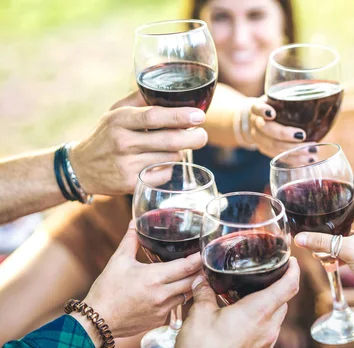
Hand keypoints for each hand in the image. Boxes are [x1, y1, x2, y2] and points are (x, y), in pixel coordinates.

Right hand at [69, 91, 208, 194]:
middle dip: (193, 138)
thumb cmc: (105, 135)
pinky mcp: (131, 183)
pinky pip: (164, 174)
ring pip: (170, 157)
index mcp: (120, 120)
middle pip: (169, 140)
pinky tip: (159, 162)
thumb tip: (167, 88)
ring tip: (172, 147)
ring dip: (178, 152)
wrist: (80, 168)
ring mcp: (127, 165)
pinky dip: (168, 168)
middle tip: (203, 135)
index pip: (154, 116)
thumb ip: (139, 99)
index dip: (180, 116)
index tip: (199, 116)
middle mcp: (123, 142)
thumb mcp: (115, 112)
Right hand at [82, 220, 201, 337]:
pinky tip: (172, 291)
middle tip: (204, 262)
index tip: (205, 251)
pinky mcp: (160, 321)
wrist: (97, 322)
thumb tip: (135, 222)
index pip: (187, 266)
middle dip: (200, 271)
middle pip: (193, 281)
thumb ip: (131, 240)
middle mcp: (162, 295)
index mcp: (154, 277)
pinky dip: (176, 298)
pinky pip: (175, 307)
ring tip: (192, 274)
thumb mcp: (118, 261)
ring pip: (187, 295)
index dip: (199, 258)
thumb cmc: (106, 289)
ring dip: (190, 285)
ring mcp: (162, 310)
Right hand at [171, 258, 300, 347]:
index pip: (289, 286)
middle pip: (284, 301)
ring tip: (250, 299)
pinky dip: (261, 323)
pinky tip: (243, 322)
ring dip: (269, 306)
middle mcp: (269, 328)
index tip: (292, 261)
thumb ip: (204, 292)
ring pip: (276, 318)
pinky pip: (268, 334)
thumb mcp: (199, 313)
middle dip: (278, 287)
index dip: (294, 270)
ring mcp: (266, 344)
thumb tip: (202, 280)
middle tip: (266, 276)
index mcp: (259, 311)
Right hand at [248, 97, 315, 157]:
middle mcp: (256, 124)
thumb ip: (288, 96)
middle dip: (286, 135)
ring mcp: (259, 139)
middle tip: (303, 136)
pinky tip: (309, 159)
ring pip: (274, 146)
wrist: (253, 120)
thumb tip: (319, 89)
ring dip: (294, 150)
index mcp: (257, 108)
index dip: (263, 111)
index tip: (272, 114)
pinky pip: (279, 157)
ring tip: (312, 150)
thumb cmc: (272, 106)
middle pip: (268, 130)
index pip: (257, 108)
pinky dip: (295, 159)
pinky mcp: (265, 150)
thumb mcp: (275, 98)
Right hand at [294, 184, 353, 305]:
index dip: (348, 185)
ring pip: (353, 228)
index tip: (333, 185)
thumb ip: (323, 242)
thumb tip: (300, 238)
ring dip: (339, 231)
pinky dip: (342, 247)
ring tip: (321, 231)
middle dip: (339, 210)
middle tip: (323, 209)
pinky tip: (327, 254)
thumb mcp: (347, 249)